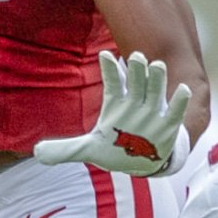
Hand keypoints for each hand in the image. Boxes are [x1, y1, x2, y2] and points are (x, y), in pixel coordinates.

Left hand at [34, 50, 191, 176]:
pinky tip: (181, 89)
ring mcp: (152, 112)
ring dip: (156, 79)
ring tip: (156, 64)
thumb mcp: (88, 149)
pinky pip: (173, 112)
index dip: (109, 69)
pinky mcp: (167, 126)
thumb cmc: (114, 149)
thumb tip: (37, 153)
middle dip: (135, 69)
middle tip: (135, 55)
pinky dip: (177, 102)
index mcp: (116, 103)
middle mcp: (134, 103)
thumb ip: (64, 150)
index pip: (112, 83)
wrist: (139, 162)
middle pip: (135, 82)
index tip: (105, 54)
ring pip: (154, 91)